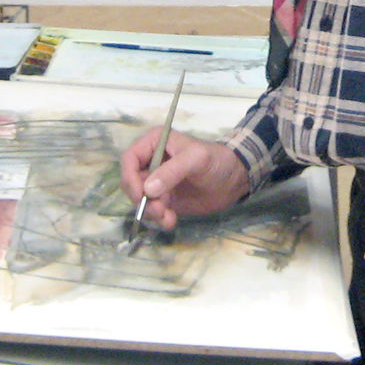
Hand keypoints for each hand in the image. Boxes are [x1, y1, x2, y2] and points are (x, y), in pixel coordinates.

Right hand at [119, 128, 250, 229]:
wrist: (235, 179)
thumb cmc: (216, 160)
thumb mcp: (195, 159)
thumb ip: (172, 172)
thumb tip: (148, 189)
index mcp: (154, 143)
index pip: (129, 159)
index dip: (130, 178)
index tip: (141, 195)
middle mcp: (151, 162)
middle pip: (131, 183)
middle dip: (142, 199)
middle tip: (158, 210)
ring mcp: (157, 183)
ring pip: (141, 200)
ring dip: (151, 212)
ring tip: (168, 217)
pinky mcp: (165, 200)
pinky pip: (153, 211)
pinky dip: (159, 219)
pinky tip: (171, 221)